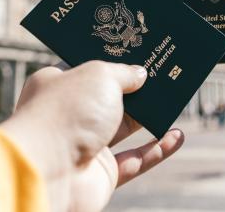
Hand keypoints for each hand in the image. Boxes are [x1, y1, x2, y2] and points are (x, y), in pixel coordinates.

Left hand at [0, 61, 184, 211]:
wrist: (48, 172)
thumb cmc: (66, 113)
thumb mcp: (100, 75)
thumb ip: (124, 73)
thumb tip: (140, 74)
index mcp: (57, 85)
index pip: (86, 67)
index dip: (111, 59)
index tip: (135, 50)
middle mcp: (69, 115)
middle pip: (109, 98)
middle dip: (135, 88)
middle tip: (161, 73)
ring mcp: (85, 145)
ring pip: (124, 128)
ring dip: (149, 116)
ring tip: (174, 99)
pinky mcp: (101, 174)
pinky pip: (135, 160)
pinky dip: (157, 150)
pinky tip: (177, 136)